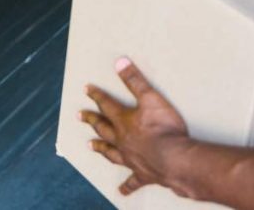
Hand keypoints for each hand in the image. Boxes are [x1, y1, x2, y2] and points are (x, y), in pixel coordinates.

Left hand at [81, 57, 191, 195]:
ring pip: (111, 153)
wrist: (174, 160)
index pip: (107, 105)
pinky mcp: (142, 174)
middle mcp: (122, 140)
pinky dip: (126, 186)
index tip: (86, 89)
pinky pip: (132, 181)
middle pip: (103, 129)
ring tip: (89, 146)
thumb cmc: (164, 128)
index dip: (97, 95)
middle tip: (79, 116)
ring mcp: (130, 158)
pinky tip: (122, 192)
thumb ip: (135, 80)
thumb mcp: (150, 98)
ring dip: (100, 148)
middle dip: (91, 120)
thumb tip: (119, 61)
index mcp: (124, 121)